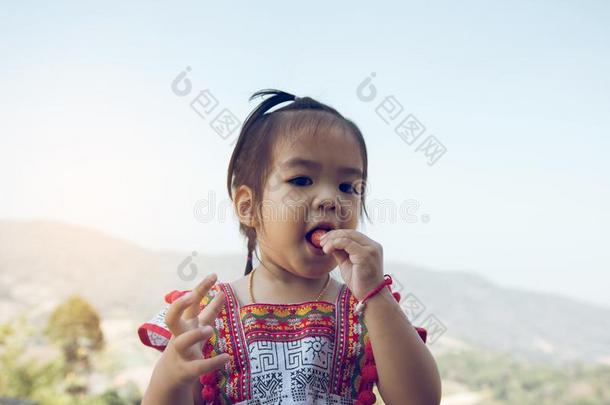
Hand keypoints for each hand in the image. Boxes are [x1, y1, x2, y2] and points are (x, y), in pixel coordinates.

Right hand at [153, 273, 229, 388]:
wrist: (169, 378)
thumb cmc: (186, 347)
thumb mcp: (197, 328)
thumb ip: (210, 312)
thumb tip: (222, 293)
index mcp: (184, 323)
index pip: (191, 302)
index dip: (201, 288)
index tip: (214, 275)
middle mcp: (179, 335)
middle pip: (172, 317)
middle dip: (179, 305)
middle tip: (191, 295)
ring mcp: (180, 353)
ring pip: (182, 342)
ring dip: (195, 334)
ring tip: (210, 330)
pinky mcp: (186, 371)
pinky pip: (197, 367)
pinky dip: (212, 362)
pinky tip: (226, 357)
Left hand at [319, 229, 384, 300]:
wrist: (371, 297)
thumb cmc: (360, 283)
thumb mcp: (347, 264)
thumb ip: (341, 252)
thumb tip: (328, 243)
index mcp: (370, 247)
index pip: (352, 234)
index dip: (336, 234)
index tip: (323, 239)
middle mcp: (373, 246)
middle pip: (350, 233)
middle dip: (333, 235)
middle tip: (320, 241)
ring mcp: (371, 250)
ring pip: (348, 236)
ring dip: (332, 239)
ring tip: (323, 247)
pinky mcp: (365, 255)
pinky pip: (347, 243)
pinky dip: (335, 244)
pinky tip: (327, 250)